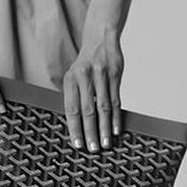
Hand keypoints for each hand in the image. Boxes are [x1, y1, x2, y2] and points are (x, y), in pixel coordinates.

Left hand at [62, 24, 123, 151]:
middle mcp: (85, 77)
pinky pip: (116, 100)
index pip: (71, 108)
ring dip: (105, 128)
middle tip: (92, 149)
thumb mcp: (73, 76)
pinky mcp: (115, 75)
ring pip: (104, 107)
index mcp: (70, 79)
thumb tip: (75, 124)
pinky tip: (116, 130)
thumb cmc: (85, 63)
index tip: (77, 143)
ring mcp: (101, 76)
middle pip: (88, 110)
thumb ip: (74, 97)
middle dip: (90, 132)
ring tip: (106, 143)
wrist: (100, 37)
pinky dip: (116, 117)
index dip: (74, 127)